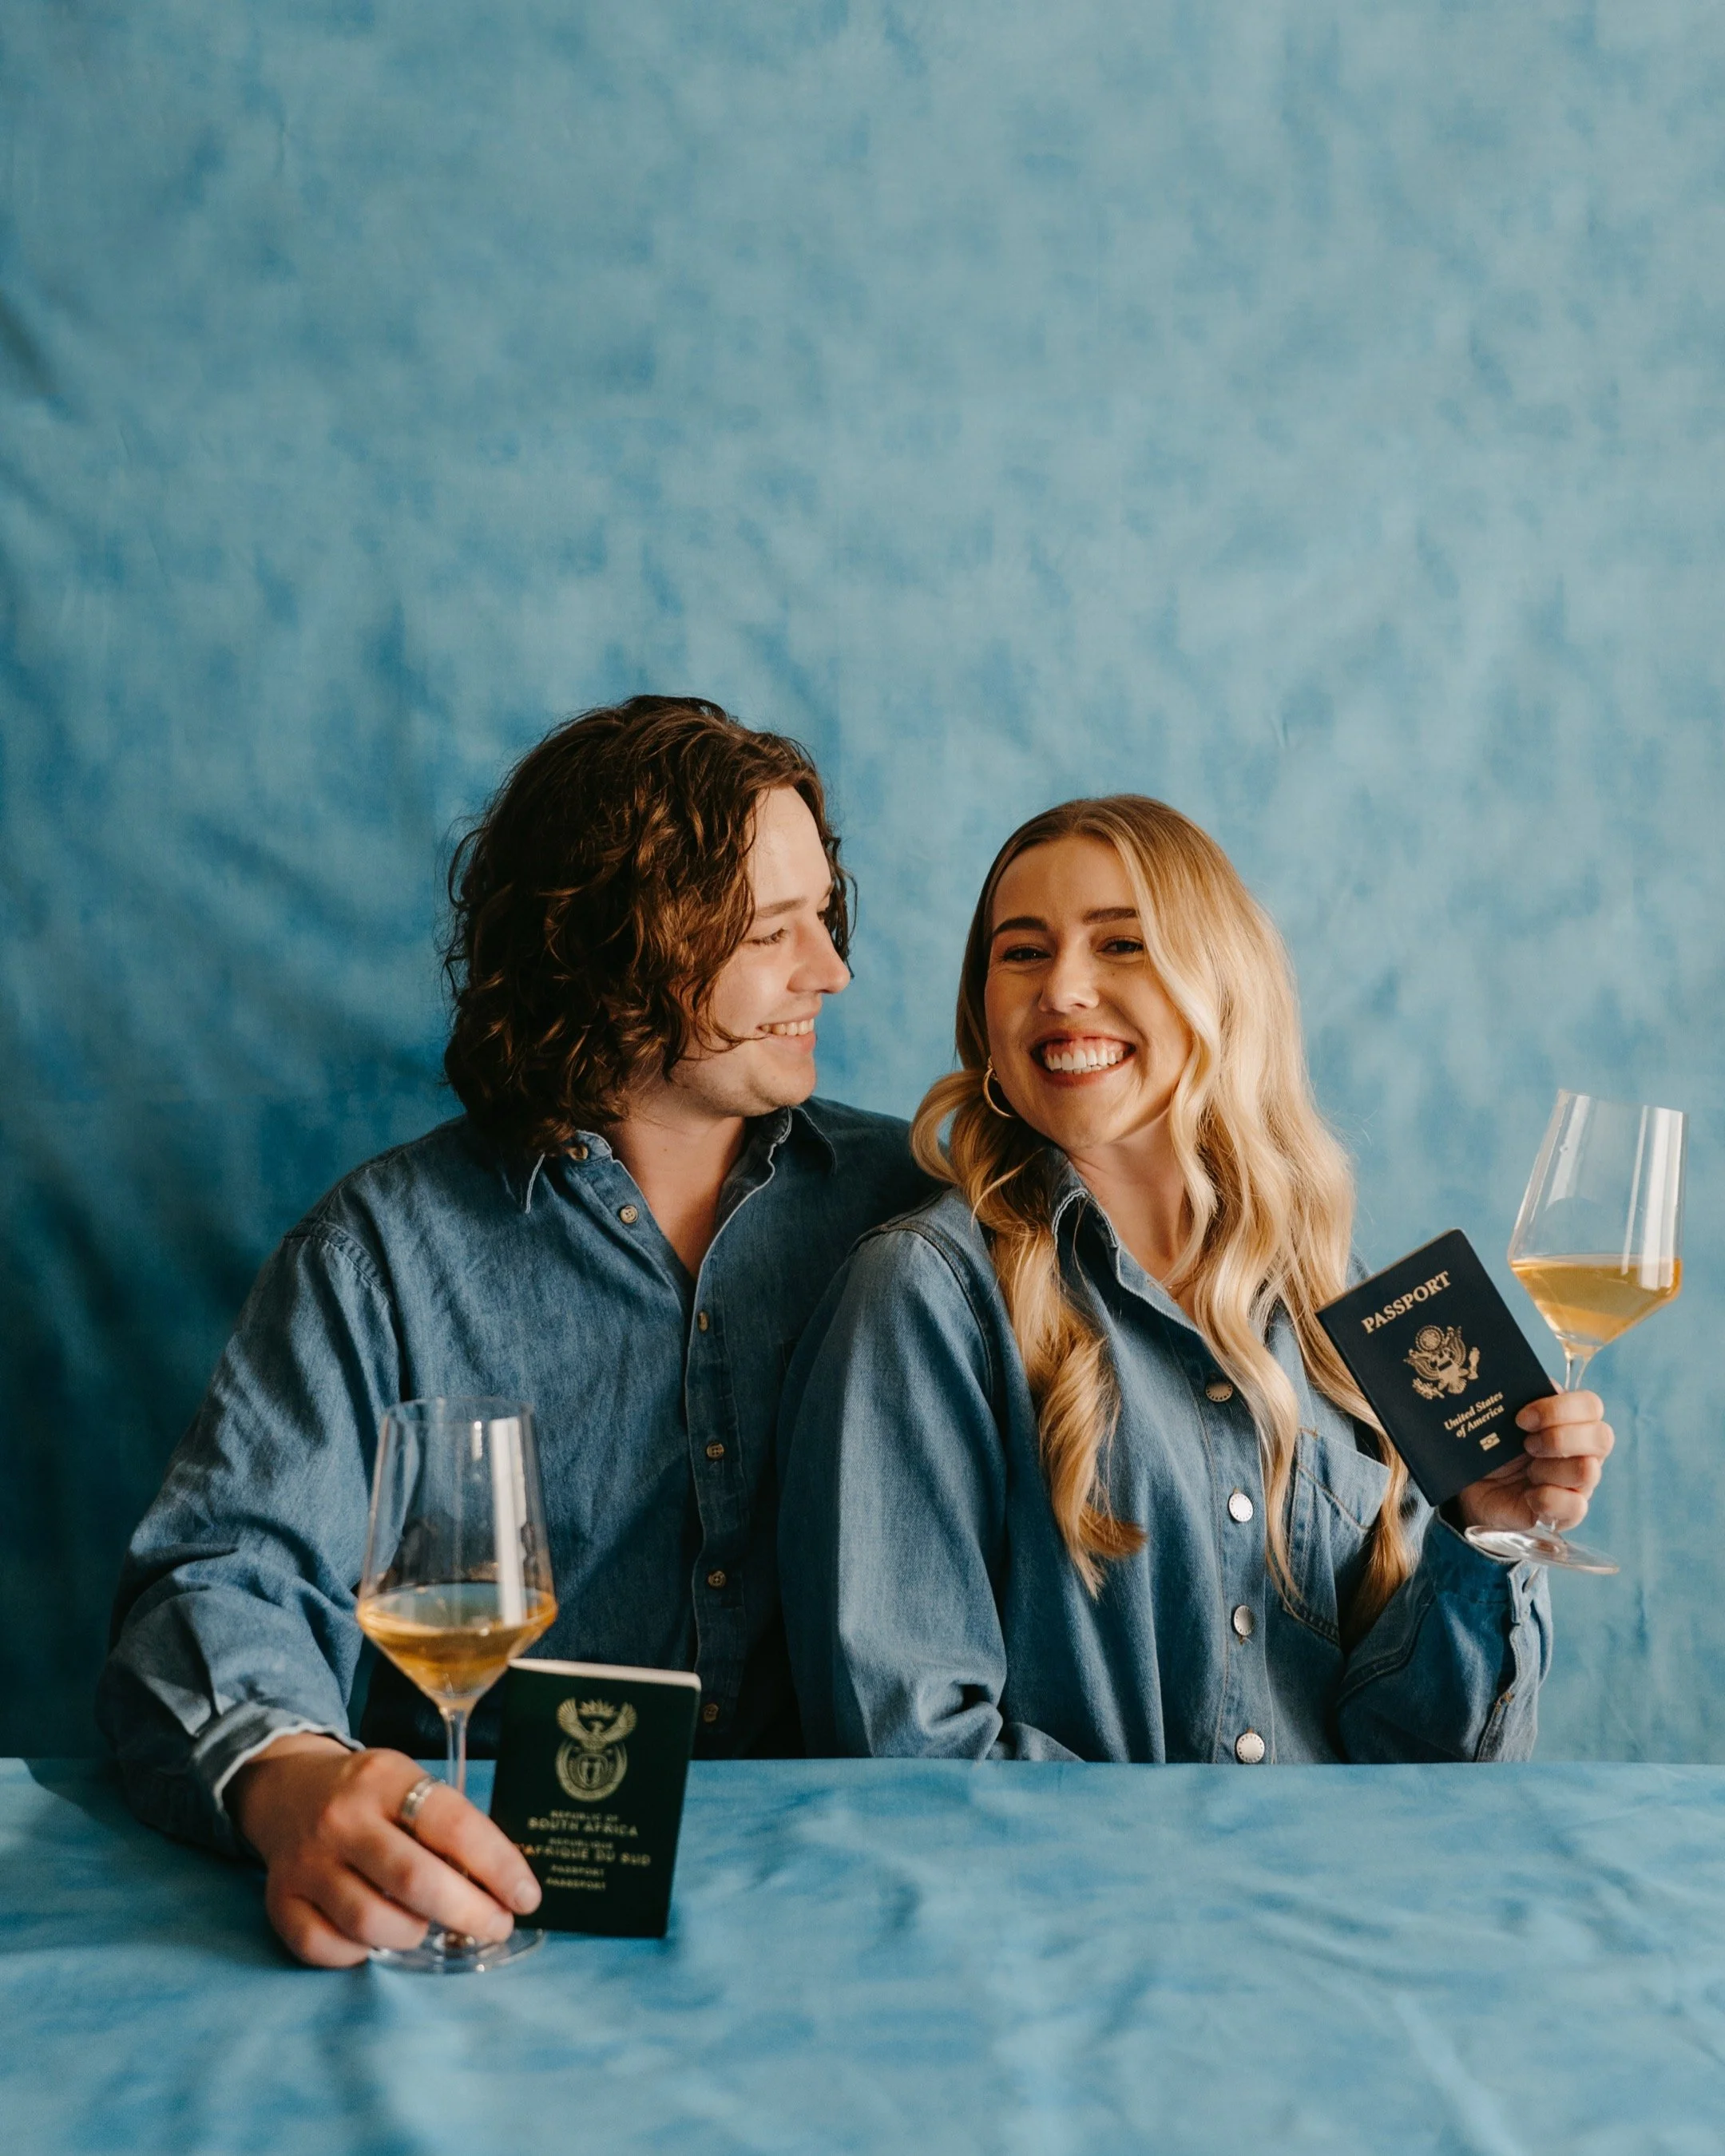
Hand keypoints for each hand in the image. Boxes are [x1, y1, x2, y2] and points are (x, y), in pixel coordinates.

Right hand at [229, 1733, 540, 1967]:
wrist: (286, 1790)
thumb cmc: (368, 1794)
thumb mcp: (409, 1782)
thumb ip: (447, 1824)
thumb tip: (505, 1884)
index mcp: (385, 1778)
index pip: (452, 1824)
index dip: (497, 1865)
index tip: (527, 1897)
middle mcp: (342, 1818)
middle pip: (414, 1879)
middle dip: (469, 1912)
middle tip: (497, 1926)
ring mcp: (306, 1863)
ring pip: (371, 1922)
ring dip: (413, 1934)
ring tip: (429, 1925)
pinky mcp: (279, 1902)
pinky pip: (324, 1948)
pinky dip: (358, 1953)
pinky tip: (376, 1938)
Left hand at [1452, 1390, 1614, 1533]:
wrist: (1470, 1485)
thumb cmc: (1493, 1446)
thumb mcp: (1502, 1417)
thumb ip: (1524, 1396)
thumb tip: (1548, 1385)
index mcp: (1572, 1422)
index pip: (1591, 1405)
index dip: (1559, 1409)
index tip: (1522, 1418)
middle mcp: (1585, 1452)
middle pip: (1602, 1437)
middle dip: (1558, 1438)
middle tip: (1526, 1444)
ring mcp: (1580, 1485)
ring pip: (1587, 1471)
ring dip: (1547, 1469)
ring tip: (1527, 1472)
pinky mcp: (1566, 1514)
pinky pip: (1576, 1507)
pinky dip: (1546, 1499)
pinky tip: (1528, 1496)